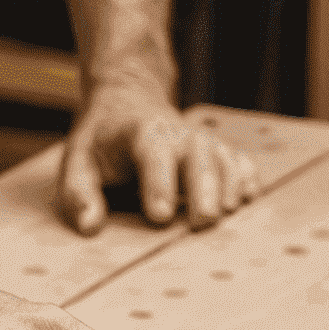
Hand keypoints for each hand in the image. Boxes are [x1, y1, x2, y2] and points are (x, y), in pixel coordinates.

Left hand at [58, 80, 258, 235]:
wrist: (128, 102)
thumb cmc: (101, 142)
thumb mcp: (78, 161)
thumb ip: (79, 194)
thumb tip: (89, 227)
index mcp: (141, 133)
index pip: (152, 154)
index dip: (157, 183)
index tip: (159, 216)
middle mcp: (177, 133)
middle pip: (196, 155)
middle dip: (202, 187)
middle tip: (203, 221)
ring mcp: (200, 140)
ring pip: (221, 157)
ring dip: (229, 183)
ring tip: (230, 212)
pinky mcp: (216, 151)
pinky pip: (237, 160)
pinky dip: (246, 176)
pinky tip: (250, 197)